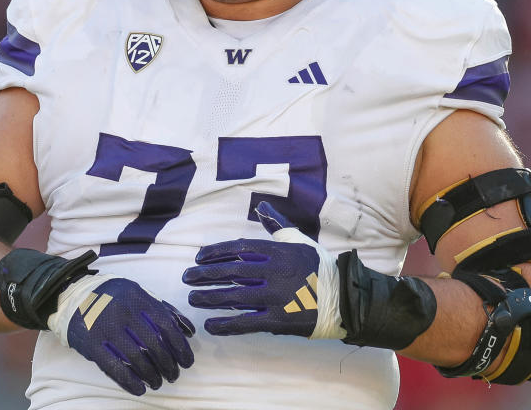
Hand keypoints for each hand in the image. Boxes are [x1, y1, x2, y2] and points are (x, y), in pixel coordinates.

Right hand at [47, 275, 194, 395]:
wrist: (75, 296)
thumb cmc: (114, 297)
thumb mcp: (139, 293)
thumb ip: (164, 309)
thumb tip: (189, 331)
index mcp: (139, 298)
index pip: (166, 326)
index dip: (180, 347)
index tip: (187, 361)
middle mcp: (124, 312)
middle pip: (154, 344)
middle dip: (168, 365)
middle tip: (173, 375)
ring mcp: (106, 328)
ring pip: (136, 358)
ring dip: (151, 375)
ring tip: (158, 382)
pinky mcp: (92, 344)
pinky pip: (114, 367)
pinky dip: (129, 382)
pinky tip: (140, 389)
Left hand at [182, 201, 344, 339]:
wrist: (342, 298)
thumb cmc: (318, 266)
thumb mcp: (299, 241)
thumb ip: (277, 225)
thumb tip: (262, 206)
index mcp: (278, 252)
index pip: (239, 249)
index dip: (216, 252)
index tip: (198, 257)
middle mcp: (275, 273)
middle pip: (231, 272)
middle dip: (205, 275)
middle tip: (187, 277)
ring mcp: (276, 297)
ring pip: (234, 297)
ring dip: (209, 298)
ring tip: (193, 298)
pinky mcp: (278, 320)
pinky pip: (246, 323)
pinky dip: (226, 324)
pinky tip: (210, 324)